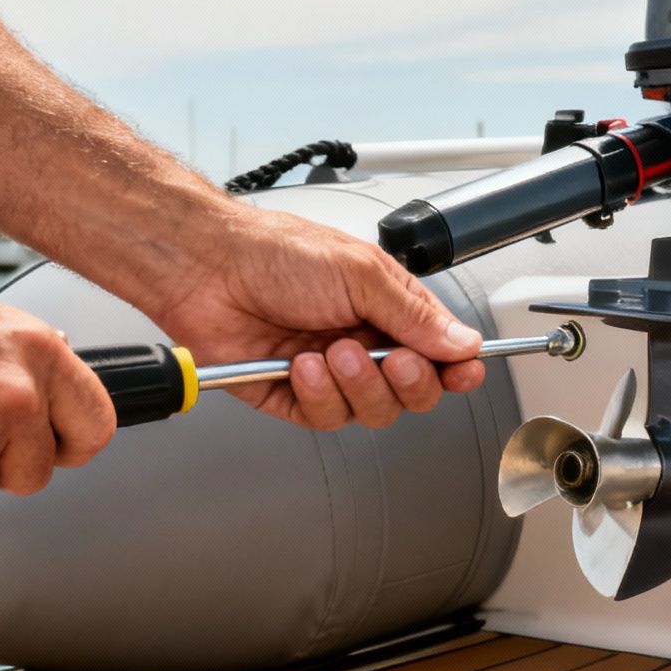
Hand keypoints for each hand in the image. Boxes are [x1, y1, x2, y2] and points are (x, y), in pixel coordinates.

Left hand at [148, 207, 485, 429]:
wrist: (208, 267)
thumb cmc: (275, 252)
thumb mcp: (361, 273)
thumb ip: (415, 315)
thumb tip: (462, 342)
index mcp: (387, 307)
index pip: (440, 350)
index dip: (456, 367)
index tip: (462, 372)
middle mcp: (363, 342)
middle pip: (414, 392)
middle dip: (408, 382)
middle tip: (392, 359)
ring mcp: (330, 373)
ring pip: (372, 411)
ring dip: (358, 385)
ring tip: (331, 352)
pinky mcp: (293, 397)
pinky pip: (325, 418)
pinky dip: (317, 394)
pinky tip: (300, 366)